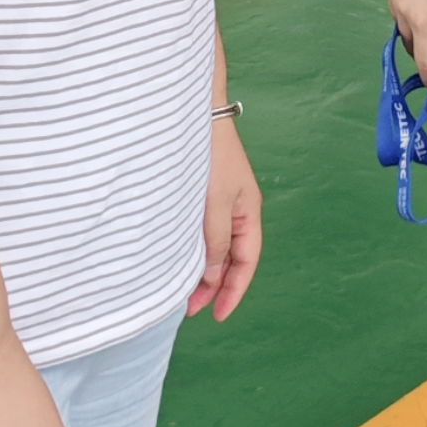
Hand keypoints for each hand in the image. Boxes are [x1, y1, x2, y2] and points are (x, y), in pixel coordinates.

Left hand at [189, 115, 262, 320]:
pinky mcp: (201, 193)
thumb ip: (214, 241)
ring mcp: (219, 200)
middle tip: (188, 309)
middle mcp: (236, 209)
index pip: (246, 262)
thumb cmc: (210, 153)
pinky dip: (192, 249)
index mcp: (248, 211)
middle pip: (230, 257)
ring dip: (201, 269)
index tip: (216, 315)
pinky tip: (177, 257)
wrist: (196, 111)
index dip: (233, 291)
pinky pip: (201, 230)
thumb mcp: (215, 203)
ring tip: (180, 290)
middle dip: (213, 286)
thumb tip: (210, 277)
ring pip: (214, 245)